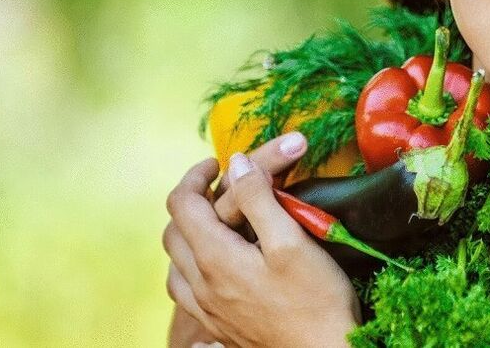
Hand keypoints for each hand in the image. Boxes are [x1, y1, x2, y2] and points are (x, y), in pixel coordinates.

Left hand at [164, 133, 360, 346]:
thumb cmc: (315, 300)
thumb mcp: (291, 240)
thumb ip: (258, 198)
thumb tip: (236, 163)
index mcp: (214, 258)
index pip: (181, 204)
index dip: (195, 175)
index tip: (219, 163)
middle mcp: (201, 285)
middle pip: (173, 232)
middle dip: (191, 201)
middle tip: (219, 187)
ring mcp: (207, 310)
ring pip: (176, 264)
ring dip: (188, 235)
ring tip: (215, 222)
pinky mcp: (219, 327)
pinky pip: (187, 292)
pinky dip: (192, 267)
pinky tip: (215, 267)